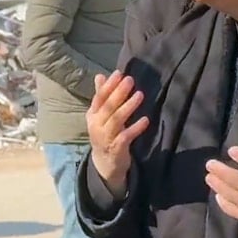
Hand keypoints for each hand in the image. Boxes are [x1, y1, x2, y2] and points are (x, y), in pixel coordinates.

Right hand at [86, 71, 149, 197]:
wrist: (105, 163)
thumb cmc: (105, 134)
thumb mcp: (100, 115)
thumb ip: (102, 96)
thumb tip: (100, 75)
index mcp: (92, 115)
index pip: (99, 98)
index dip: (108, 85)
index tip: (118, 73)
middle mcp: (96, 125)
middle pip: (108, 107)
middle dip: (118, 92)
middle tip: (130, 80)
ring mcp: (106, 137)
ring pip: (116, 120)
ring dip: (128, 107)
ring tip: (140, 94)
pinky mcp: (117, 148)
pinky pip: (126, 136)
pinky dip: (136, 128)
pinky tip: (145, 120)